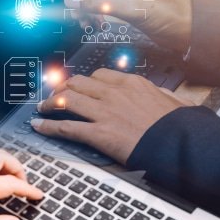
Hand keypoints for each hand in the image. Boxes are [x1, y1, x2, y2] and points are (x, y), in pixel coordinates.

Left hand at [32, 68, 193, 164]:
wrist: (180, 144)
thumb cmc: (179, 127)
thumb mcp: (175, 103)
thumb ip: (164, 96)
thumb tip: (165, 95)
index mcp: (132, 83)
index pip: (100, 76)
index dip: (84, 81)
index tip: (79, 85)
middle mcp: (114, 93)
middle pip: (78, 84)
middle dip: (63, 88)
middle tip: (55, 94)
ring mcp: (104, 112)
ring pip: (67, 101)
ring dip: (51, 103)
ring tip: (42, 107)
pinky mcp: (99, 134)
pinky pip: (66, 127)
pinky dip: (49, 126)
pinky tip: (39, 126)